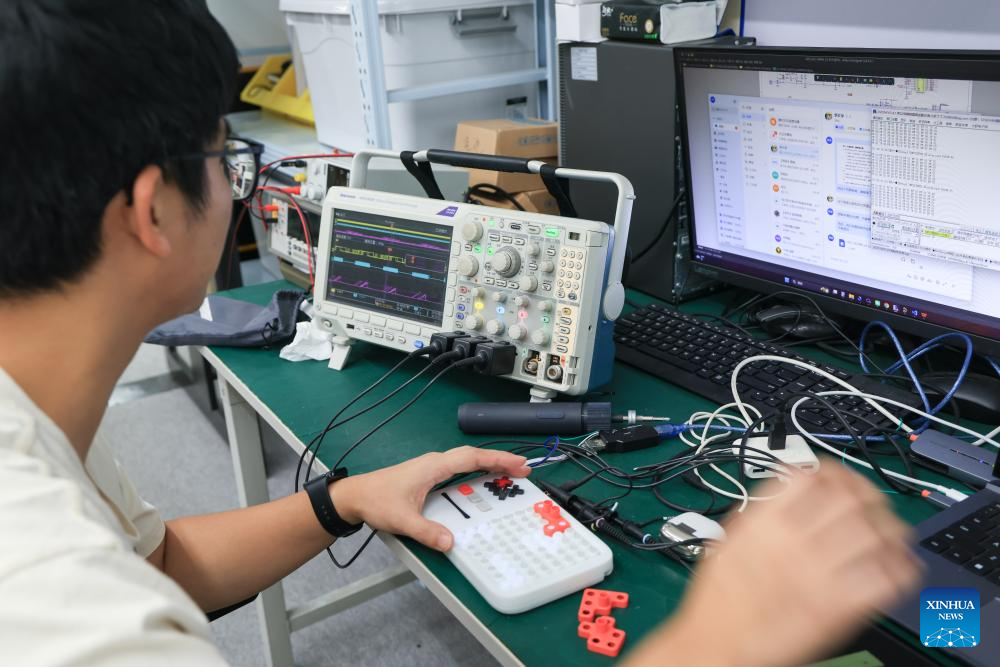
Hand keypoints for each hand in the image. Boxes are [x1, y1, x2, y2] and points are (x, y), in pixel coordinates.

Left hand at [329, 446, 530, 551]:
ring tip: (509, 474)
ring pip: (467, 461)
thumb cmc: (376, 501)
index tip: (519, 464)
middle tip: (523, 470)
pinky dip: (476, 472)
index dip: (497, 460)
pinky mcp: (428, 476)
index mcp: (434, 466)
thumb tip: (451, 542)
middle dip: (500, 461)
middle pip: (474, 456)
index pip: (472, 458)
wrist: (355, 497)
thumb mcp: (402, 519)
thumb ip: (427, 531)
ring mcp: (432, 468)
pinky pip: (459, 469)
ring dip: (488, 465)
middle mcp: (435, 463)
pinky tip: (482, 482)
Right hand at [624, 465, 922, 666]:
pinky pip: (886, 579)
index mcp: (765, 521)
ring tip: (892, 537)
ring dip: (891, 532)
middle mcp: (794, 541)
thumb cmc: (719, 600)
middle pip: (852, 499)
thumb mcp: (730, 540)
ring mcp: (818, 574)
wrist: (716, 646)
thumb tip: (790, 486)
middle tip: (875, 505)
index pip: (814, 476)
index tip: (843, 480)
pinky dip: (900, 570)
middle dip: (871, 497)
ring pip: (877, 535)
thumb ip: (763, 512)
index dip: (836, 473)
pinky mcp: (839, 609)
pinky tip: (898, 569)